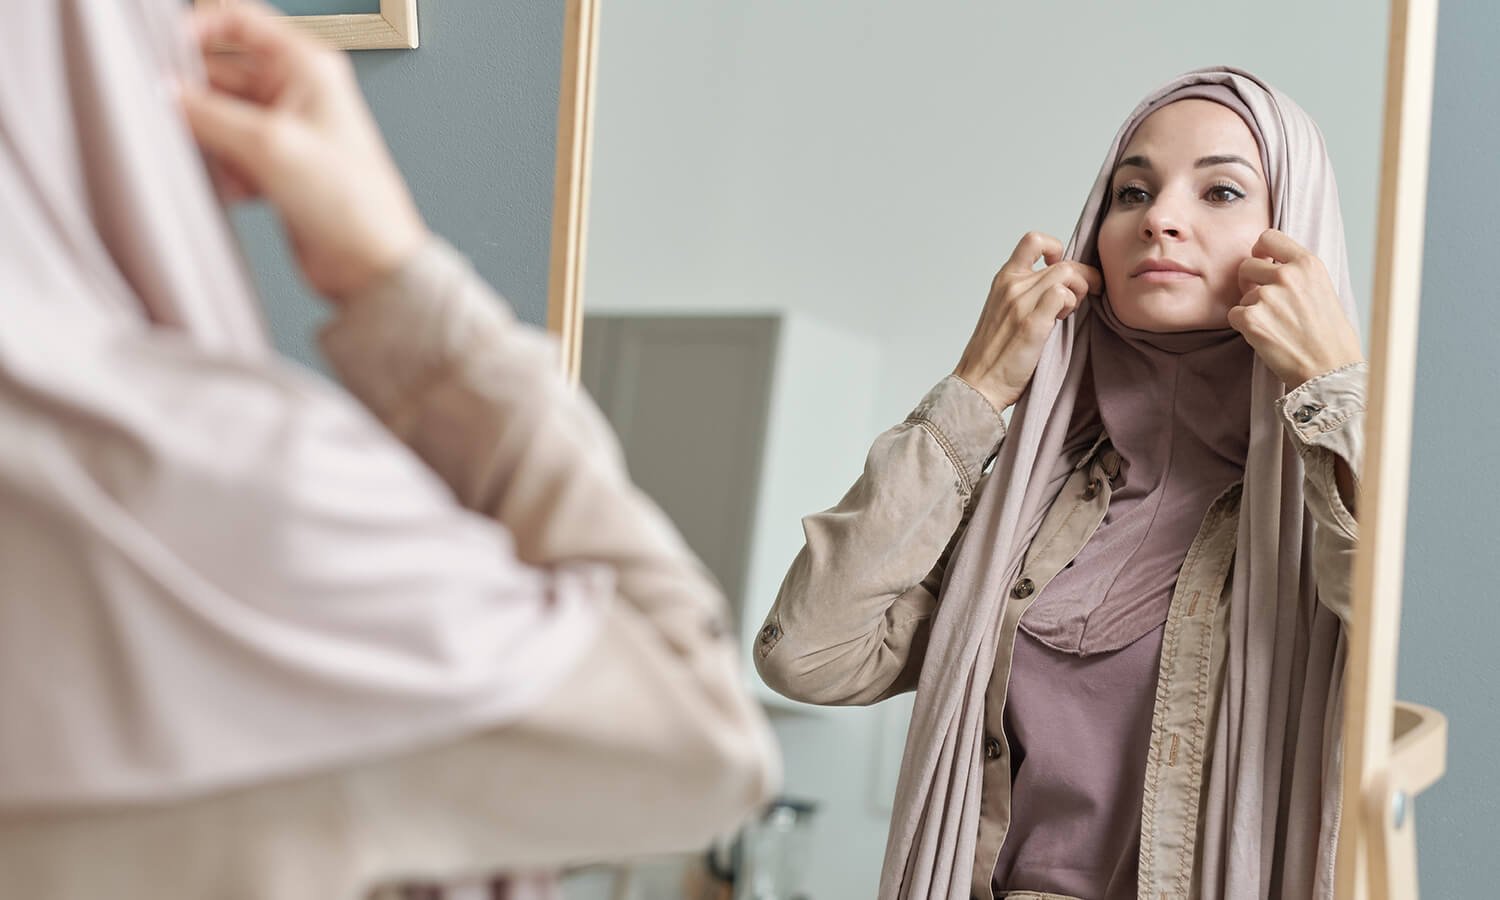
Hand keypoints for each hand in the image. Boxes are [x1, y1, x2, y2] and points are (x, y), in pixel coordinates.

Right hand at [178, 2, 427, 302]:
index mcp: (305, 65)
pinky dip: (222, 169)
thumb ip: (208, 113)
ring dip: (207, 139)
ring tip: (216, 164)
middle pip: (219, 70)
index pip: (239, 19)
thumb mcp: (269, 145)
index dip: (198, 27)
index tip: (163, 54)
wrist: (370, 264)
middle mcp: (294, 90)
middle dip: (194, 96)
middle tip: (170, 116)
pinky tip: (236, 190)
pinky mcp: (273, 165)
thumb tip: (162, 92)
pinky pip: (226, 151)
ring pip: (217, 115)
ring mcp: (283, 129)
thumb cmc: (350, 199)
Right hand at [953, 232, 1101, 411]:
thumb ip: (1025, 295)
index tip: (1062, 268)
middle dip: (1083, 277)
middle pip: (1062, 261)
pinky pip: (1062, 294)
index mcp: (1003, 280)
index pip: (1033, 241)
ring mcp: (1020, 303)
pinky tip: (1062, 321)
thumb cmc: (993, 355)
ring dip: (1079, 290)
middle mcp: (1011, 285)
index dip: (1057, 249)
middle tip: (1087, 296)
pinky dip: (1070, 304)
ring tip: (1070, 312)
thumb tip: (1058, 287)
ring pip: (1066, 273)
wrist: (978, 384)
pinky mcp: (1031, 323)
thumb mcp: (1004, 313)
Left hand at [1230, 229, 1363, 386]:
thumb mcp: (1323, 289)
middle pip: (1247, 265)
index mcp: (1308, 264)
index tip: (1262, 262)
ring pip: (1242, 294)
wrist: (1329, 369)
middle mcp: (1287, 275)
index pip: (1268, 237)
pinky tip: (1265, 336)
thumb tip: (1271, 265)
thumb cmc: (1330, 336)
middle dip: (1250, 282)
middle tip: (1264, 302)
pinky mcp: (1251, 318)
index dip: (1260, 251)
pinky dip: (1243, 326)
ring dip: (1251, 308)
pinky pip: (1233, 315)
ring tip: (1275, 325)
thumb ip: (1298, 274)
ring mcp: (1267, 296)